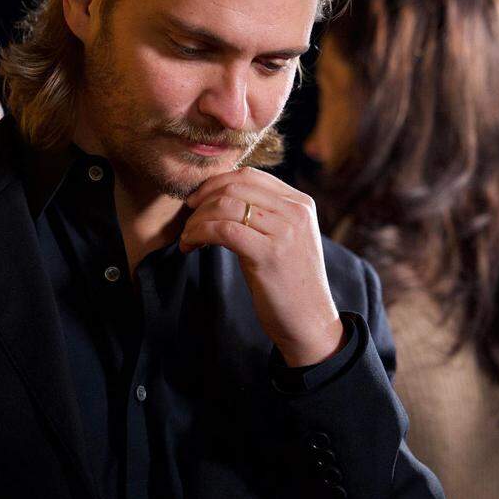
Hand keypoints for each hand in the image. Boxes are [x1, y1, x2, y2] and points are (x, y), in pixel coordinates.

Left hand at [180, 167, 344, 366]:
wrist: (310, 322)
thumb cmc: (290, 282)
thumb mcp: (285, 238)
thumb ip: (265, 214)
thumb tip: (220, 197)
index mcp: (300, 203)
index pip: (249, 175)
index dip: (215, 183)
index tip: (196, 200)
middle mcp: (296, 211)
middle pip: (235, 186)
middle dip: (202, 199)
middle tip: (187, 218)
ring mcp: (285, 232)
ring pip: (225, 206)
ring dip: (197, 220)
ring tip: (188, 237)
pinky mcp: (270, 254)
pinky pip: (223, 230)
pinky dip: (199, 234)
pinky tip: (191, 246)